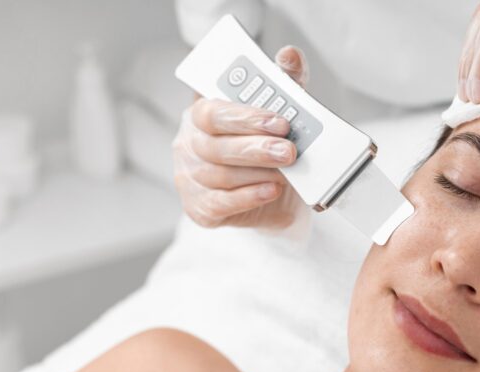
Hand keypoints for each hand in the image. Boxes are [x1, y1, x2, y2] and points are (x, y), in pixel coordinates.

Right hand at [173, 45, 309, 228]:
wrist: (278, 198)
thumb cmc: (270, 149)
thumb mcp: (280, 114)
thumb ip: (285, 83)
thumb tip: (290, 55)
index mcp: (203, 114)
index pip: (211, 111)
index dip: (244, 116)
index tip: (278, 120)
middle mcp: (189, 144)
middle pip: (215, 146)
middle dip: (256, 148)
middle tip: (289, 151)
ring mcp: (190, 178)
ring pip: (219, 175)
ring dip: (257, 173)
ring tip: (286, 172)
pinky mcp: (200, 209)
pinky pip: (221, 203)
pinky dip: (249, 197)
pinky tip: (271, 190)